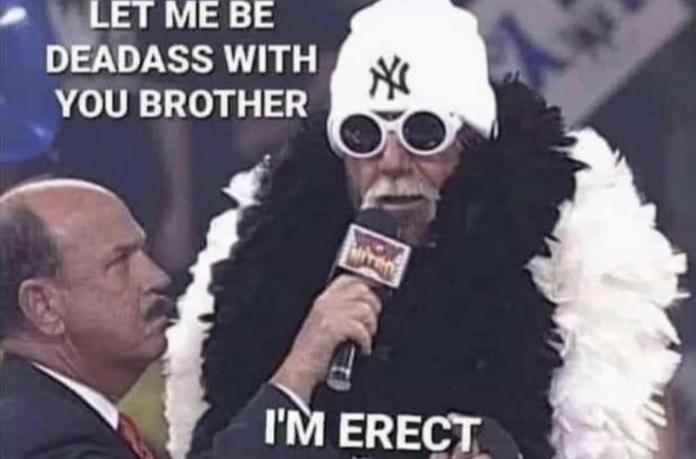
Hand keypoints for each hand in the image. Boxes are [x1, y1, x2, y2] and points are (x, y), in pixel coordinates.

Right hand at [271, 275, 381, 403]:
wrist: (300, 370)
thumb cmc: (313, 353)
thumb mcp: (324, 325)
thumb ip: (341, 312)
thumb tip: (367, 308)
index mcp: (323, 300)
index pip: (348, 280)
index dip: (366, 284)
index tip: (376, 296)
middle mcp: (325, 303)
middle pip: (361, 290)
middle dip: (373, 306)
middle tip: (372, 323)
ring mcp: (328, 314)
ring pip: (364, 309)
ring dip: (371, 326)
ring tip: (366, 338)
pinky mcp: (332, 329)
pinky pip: (360, 328)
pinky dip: (366, 341)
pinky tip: (362, 349)